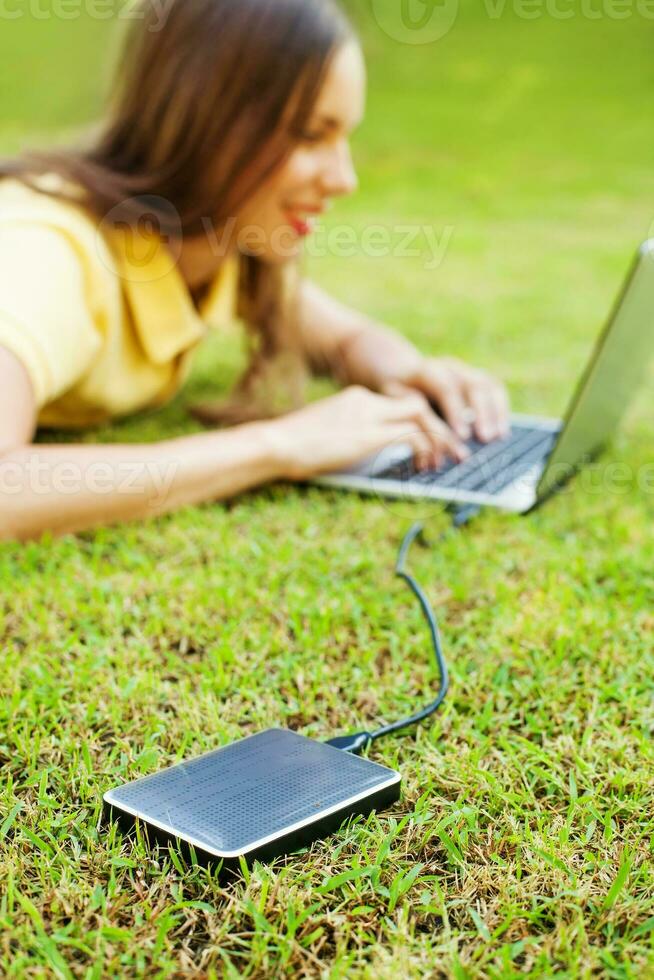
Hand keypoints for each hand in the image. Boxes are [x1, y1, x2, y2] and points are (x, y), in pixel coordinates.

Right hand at [266, 385, 468, 480]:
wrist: (276, 443)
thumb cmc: (292, 446)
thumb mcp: (328, 436)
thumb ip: (350, 437)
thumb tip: (365, 454)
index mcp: (355, 398)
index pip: (400, 402)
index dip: (422, 421)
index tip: (434, 438)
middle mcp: (366, 400)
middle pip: (418, 404)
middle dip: (441, 427)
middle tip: (456, 450)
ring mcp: (368, 415)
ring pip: (421, 416)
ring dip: (440, 439)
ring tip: (450, 460)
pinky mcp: (369, 434)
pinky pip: (411, 435)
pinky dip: (425, 449)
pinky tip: (424, 465)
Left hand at [387, 357, 509, 442]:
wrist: (402, 374)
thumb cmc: (397, 396)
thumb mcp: (395, 404)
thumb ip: (412, 420)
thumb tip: (429, 448)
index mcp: (426, 370)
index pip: (446, 387)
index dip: (455, 411)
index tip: (462, 436)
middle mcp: (449, 366)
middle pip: (472, 384)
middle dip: (481, 413)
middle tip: (484, 438)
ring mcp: (465, 370)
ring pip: (487, 385)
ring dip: (495, 412)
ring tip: (497, 437)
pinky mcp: (476, 377)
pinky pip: (495, 389)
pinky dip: (501, 410)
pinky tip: (503, 431)